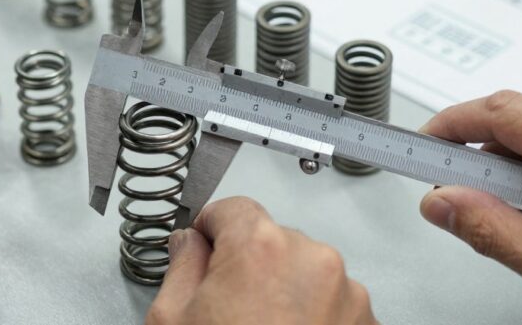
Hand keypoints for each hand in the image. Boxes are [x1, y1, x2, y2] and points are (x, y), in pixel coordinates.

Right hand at [148, 197, 376, 324]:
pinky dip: (313, 319)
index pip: (233, 208)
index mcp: (261, 246)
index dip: (212, 230)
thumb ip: (182, 266)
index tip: (205, 249)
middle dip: (249, 266)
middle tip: (229, 310)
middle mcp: (313, 261)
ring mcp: (348, 295)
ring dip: (285, 293)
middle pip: (272, 240)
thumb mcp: (172, 321)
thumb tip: (191, 245)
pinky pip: (333, 304)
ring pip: (305, 273)